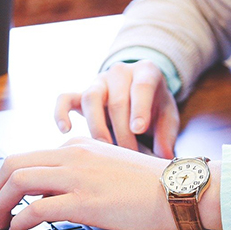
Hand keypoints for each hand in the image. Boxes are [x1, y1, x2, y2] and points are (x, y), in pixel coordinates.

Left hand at [0, 138, 172, 229]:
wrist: (179, 189)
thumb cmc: (151, 185)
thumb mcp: (109, 168)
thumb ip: (81, 174)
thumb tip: (53, 196)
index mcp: (78, 147)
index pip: (29, 157)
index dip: (7, 180)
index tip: (4, 198)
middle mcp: (73, 155)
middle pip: (13, 164)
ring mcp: (77, 177)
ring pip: (18, 181)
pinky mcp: (84, 201)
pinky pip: (36, 209)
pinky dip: (18, 222)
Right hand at [54, 60, 179, 158]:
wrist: (140, 92)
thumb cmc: (155, 107)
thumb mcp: (168, 116)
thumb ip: (167, 135)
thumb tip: (164, 157)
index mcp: (146, 72)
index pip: (141, 86)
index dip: (139, 108)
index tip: (138, 129)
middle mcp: (120, 72)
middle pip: (117, 100)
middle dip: (122, 131)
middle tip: (129, 154)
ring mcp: (99, 82)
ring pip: (91, 98)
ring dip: (97, 126)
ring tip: (104, 149)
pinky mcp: (81, 94)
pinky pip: (65, 98)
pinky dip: (61, 112)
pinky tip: (65, 130)